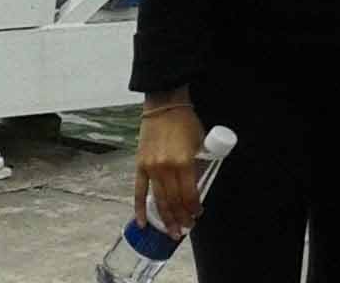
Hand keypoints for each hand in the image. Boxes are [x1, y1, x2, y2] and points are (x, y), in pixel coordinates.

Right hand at [134, 99, 204, 236]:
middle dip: (181, 217)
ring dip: (165, 217)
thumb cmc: (186, 123)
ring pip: (159, 200)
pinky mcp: (140, 167)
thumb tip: (198, 186)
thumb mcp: (200, 143)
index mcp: (183, 162)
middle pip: (174, 200)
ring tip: (171, 232)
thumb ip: (199, 165)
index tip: (198, 215)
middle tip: (185, 229)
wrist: (164, 108)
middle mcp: (166, 168)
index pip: (189, 193)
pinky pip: (139, 192)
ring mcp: (151, 168)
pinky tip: (142, 223)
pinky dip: (140, 208)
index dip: (194, 207)